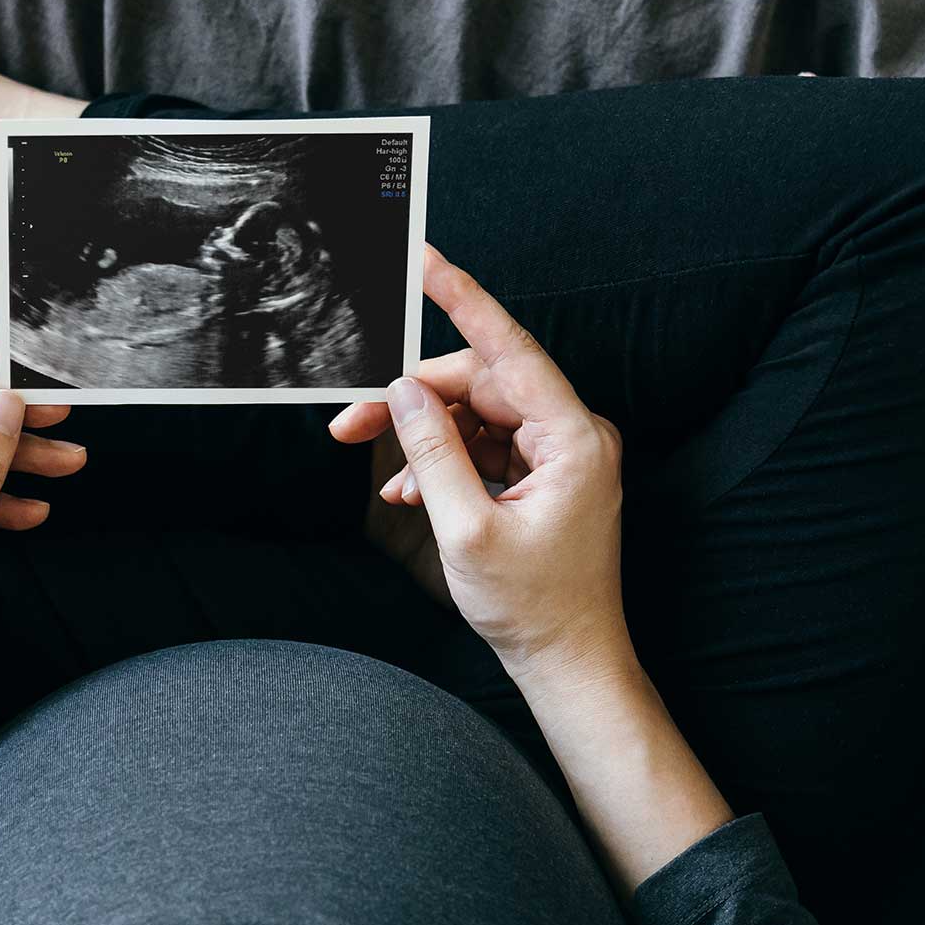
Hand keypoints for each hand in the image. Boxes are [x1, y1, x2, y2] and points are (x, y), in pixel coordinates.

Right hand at [329, 247, 629, 691]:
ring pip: (476, 417)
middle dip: (414, 400)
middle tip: (351, 420)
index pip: (510, 349)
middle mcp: (574, 436)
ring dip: (425, 440)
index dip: (464, 301)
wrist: (568, 662)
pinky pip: (485, 448)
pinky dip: (445, 464)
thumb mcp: (468, 531)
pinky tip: (410, 491)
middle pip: (481, 386)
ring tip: (382, 472)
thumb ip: (434, 453)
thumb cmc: (533, 607)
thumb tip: (404, 394)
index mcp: (573, 439)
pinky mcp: (543, 477)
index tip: (427, 262)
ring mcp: (560, 457)